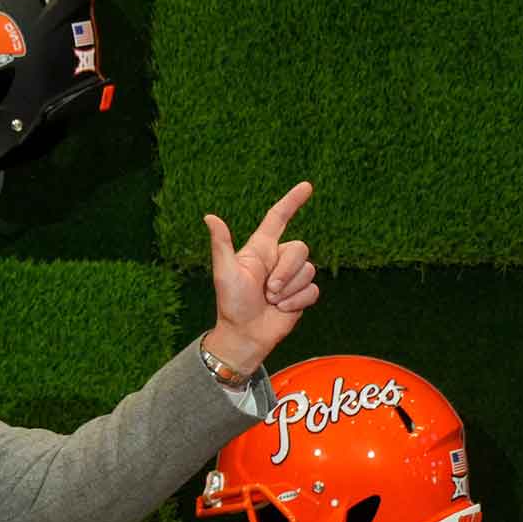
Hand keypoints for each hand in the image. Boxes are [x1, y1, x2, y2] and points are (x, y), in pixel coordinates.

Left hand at [201, 181, 317, 372]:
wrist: (244, 334)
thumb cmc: (231, 304)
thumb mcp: (224, 272)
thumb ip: (221, 244)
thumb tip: (209, 217)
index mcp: (260, 249)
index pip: (278, 219)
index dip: (291, 202)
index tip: (307, 186)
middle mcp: (278, 260)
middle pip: (300, 248)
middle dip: (285, 271)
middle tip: (267, 290)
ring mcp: (291, 277)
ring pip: (308, 270)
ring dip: (288, 290)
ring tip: (270, 301)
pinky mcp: (301, 294)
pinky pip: (313, 289)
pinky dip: (297, 302)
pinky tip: (282, 310)